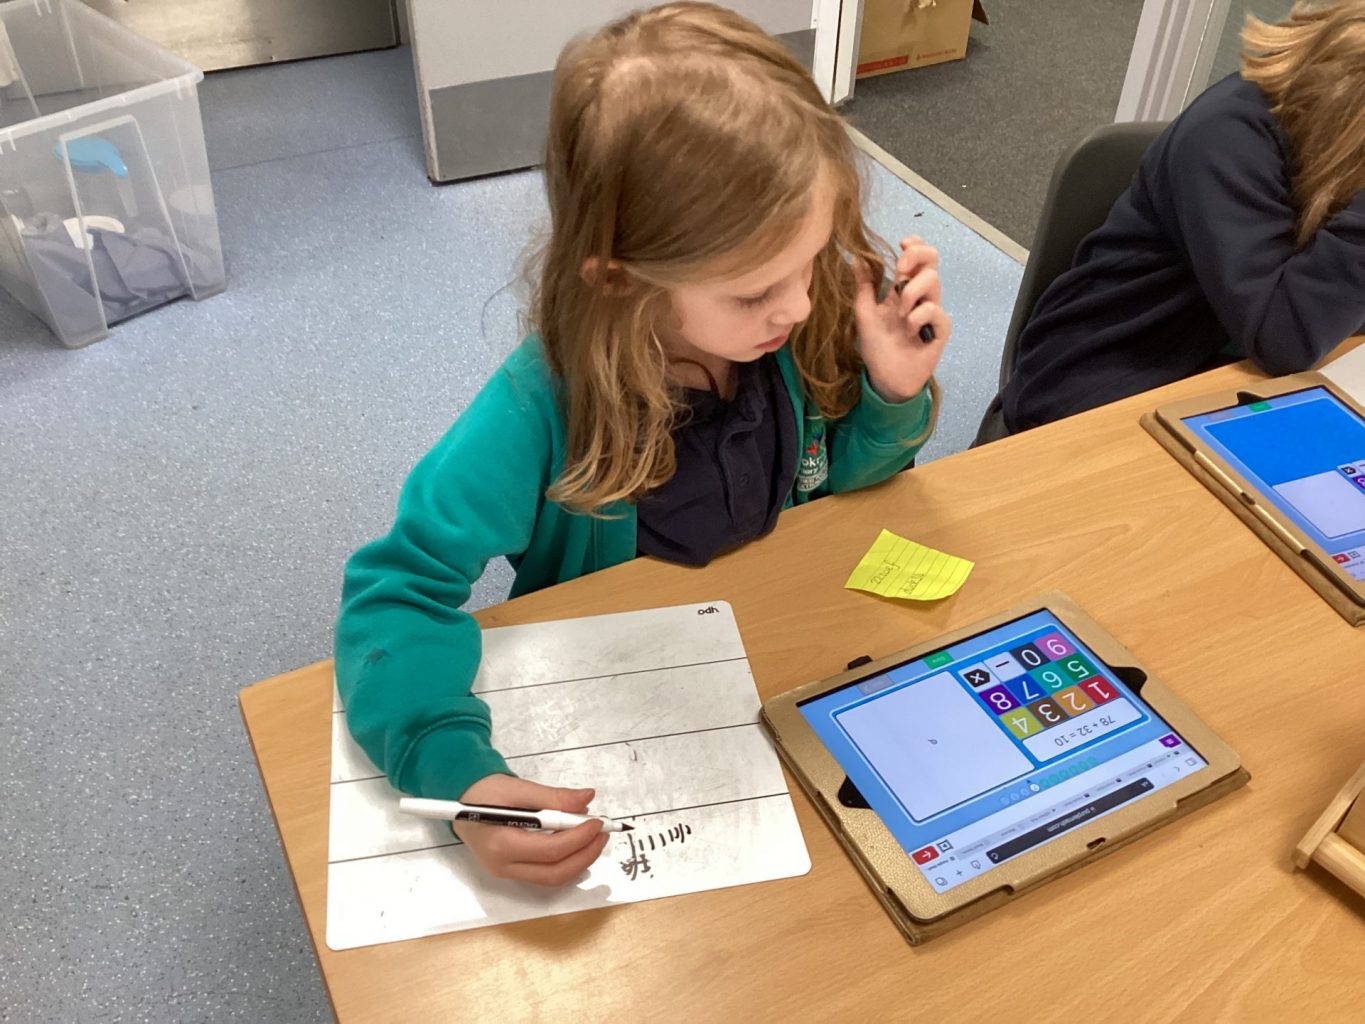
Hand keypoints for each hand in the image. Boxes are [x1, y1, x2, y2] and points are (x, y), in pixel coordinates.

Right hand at [455, 774, 609, 885]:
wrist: (459, 800)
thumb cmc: (484, 791)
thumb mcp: (517, 787)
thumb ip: (553, 796)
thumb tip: (587, 799)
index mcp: (500, 845)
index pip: (549, 850)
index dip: (578, 838)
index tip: (597, 822)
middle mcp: (502, 866)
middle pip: (554, 872)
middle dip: (585, 854)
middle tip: (602, 833)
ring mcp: (506, 873)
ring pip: (552, 878)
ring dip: (578, 860)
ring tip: (593, 837)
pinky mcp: (511, 871)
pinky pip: (545, 873)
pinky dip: (565, 861)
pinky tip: (576, 842)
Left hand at [853, 236, 951, 402]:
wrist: (886, 378)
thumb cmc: (877, 347)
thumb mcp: (864, 313)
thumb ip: (863, 286)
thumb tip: (857, 258)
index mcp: (904, 289)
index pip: (917, 257)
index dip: (914, 244)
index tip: (900, 243)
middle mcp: (921, 295)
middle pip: (933, 260)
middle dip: (917, 256)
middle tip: (900, 269)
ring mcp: (933, 310)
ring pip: (933, 280)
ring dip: (911, 292)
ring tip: (899, 314)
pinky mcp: (941, 328)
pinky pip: (935, 310)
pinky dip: (918, 317)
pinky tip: (909, 331)